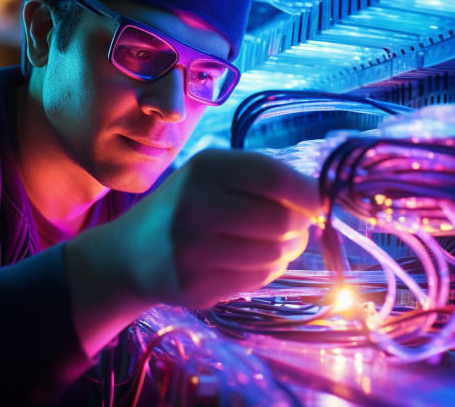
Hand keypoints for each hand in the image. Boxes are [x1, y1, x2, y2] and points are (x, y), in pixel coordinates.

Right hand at [115, 149, 319, 307]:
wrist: (130, 254)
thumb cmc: (185, 207)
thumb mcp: (213, 176)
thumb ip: (265, 179)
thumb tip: (324, 200)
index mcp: (204, 168)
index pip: (275, 178)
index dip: (310, 193)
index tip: (321, 202)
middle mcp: (194, 206)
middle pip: (281, 220)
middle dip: (301, 226)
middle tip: (297, 227)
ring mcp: (192, 250)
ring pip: (275, 254)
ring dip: (286, 251)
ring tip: (272, 243)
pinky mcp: (195, 286)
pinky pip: (257, 280)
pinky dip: (266, 271)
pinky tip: (250, 261)